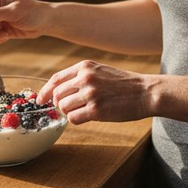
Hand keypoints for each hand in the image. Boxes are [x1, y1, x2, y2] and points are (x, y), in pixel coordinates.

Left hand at [37, 60, 154, 124]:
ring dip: (71, 113)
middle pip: (57, 95)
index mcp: (85, 67)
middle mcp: (85, 78)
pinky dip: (78, 120)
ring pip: (64, 108)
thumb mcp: (100, 71)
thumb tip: (59, 92)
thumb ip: (81, 77)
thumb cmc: (124, 84)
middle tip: (70, 109)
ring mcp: (90, 94)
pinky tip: (90, 116)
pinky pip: (74, 119)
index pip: (56, 79)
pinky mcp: (96, 110)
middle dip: (60, 105)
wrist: (145, 92)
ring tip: (85, 111)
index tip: (41, 100)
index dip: (46, 91)